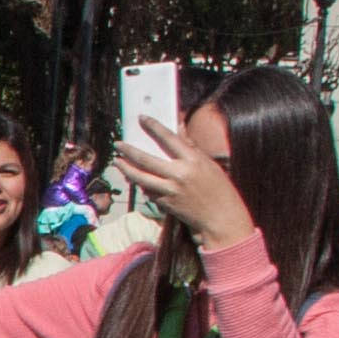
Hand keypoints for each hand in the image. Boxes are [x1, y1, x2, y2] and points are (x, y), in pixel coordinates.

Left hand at [115, 114, 253, 249]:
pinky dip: (141, 185)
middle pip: (146, 160)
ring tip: (117, 162)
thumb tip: (179, 127)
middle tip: (118, 144)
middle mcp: (179, 175)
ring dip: (126, 169)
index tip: (142, 118)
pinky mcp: (166, 204)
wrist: (221, 219)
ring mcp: (171, 191)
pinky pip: (148, 192)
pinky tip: (135, 179)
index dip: (153, 127)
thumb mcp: (209, 164)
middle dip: (129, 151)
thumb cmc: (219, 189)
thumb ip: (191, 146)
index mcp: (193, 161)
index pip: (168, 139)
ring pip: (141, 178)